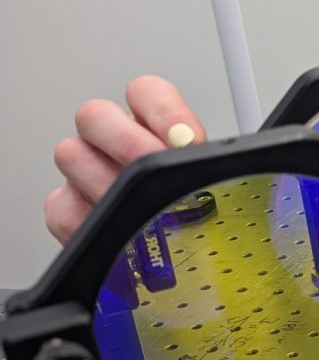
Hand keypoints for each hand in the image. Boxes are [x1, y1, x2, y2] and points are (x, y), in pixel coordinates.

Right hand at [46, 76, 205, 243]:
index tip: (188, 139)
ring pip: (72, 155)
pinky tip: (123, 237)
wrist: (179, 265)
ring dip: (108, 184)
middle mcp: (113, 144)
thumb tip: (199, 150)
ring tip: (142, 209)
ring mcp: (85, 175)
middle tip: (156, 169)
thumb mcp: (215, 185)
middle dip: (127, 141)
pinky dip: (91, 223)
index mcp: (152, 127)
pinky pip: (63, 207)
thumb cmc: (199, 216)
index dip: (164, 111)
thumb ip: (210, 163)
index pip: (147, 93)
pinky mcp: (69, 210)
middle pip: (94, 115)